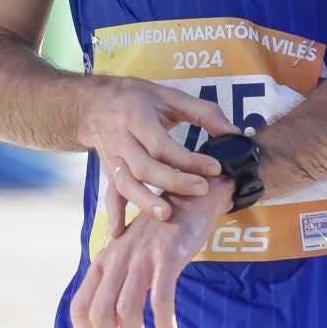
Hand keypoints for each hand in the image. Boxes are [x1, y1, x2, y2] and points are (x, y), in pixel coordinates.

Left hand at [69, 183, 229, 327]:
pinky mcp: (168, 255)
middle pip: (99, 315)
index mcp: (103, 262)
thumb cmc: (160, 234)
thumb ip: (116, 282)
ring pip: (127, 311)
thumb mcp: (129, 254)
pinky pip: (160, 298)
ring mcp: (141, 256)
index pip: (79, 307)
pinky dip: (163, 321)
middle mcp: (116, 259)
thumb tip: (109, 326)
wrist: (191, 197)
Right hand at [79, 77, 232, 226]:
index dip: (188, 159)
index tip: (214, 168)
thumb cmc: (137, 98)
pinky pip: (110, 194)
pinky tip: (120, 232)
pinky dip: (114, 213)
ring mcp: (113, 159)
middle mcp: (122, 140)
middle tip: (201, 190)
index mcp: (138, 119)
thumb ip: (203, 112)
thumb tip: (232, 132)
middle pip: (145, 168)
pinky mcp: (109, 172)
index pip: (162, 145)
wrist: (94, 104)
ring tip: (167, 214)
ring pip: (126, 184)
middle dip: (173, 182)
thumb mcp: (169, 95)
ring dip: (145, 201)